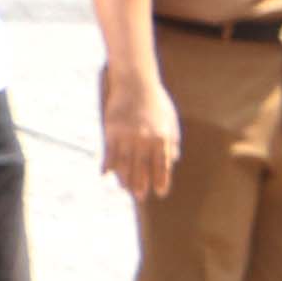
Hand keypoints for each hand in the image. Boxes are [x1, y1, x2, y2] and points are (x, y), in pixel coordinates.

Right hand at [100, 74, 181, 201]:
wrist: (135, 83)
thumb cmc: (156, 101)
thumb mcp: (170, 119)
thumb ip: (173, 140)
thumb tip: (175, 160)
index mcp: (162, 137)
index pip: (163, 164)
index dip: (161, 180)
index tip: (160, 193)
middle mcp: (145, 139)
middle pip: (142, 168)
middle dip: (142, 184)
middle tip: (141, 197)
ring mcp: (127, 135)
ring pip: (125, 163)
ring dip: (124, 178)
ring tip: (125, 189)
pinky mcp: (112, 130)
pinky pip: (109, 153)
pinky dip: (108, 165)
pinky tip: (106, 175)